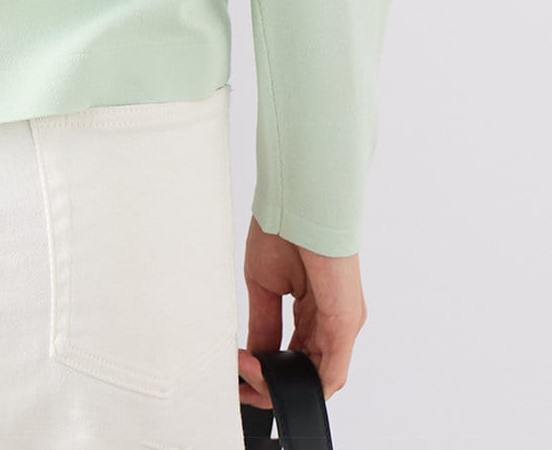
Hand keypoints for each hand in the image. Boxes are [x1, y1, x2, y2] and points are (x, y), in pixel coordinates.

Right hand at [237, 215, 367, 407]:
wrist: (297, 200)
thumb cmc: (283, 229)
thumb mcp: (265, 286)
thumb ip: (264, 324)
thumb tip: (255, 355)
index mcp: (313, 311)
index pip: (295, 355)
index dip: (268, 370)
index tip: (240, 370)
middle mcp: (332, 322)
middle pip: (307, 372)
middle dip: (272, 383)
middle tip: (242, 380)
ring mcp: (342, 325)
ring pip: (319, 379)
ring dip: (280, 384)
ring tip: (248, 372)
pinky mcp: (345, 324)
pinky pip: (332, 373)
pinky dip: (301, 384)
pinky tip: (271, 378)